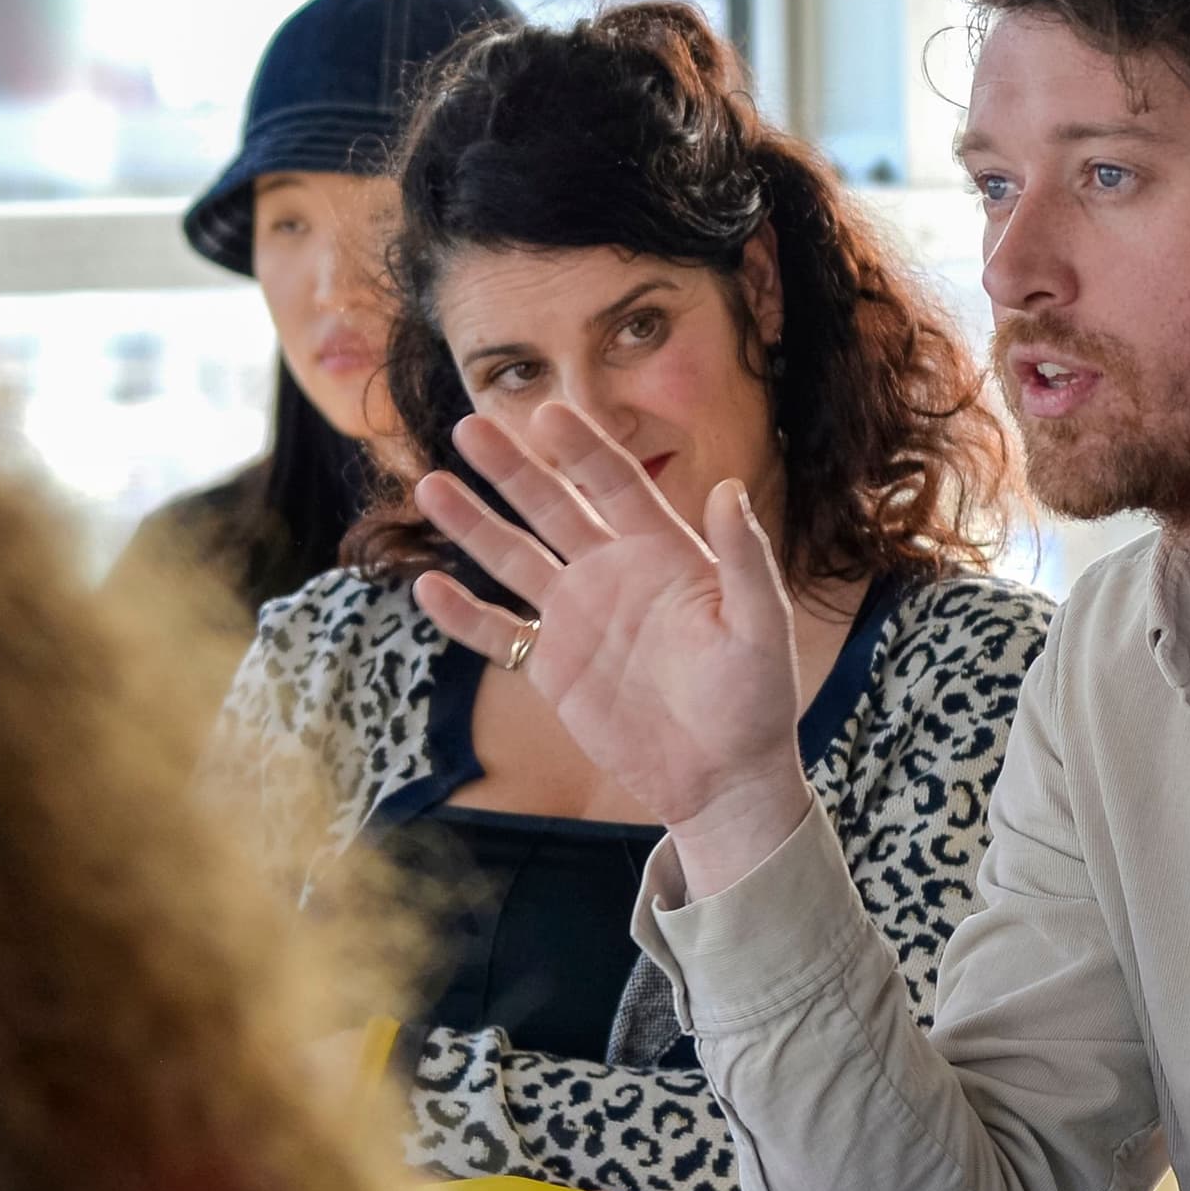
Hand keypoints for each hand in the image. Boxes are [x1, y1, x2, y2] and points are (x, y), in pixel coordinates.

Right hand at [407, 403, 814, 890]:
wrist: (725, 779)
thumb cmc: (757, 700)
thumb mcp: (762, 626)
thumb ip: (745, 560)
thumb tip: (728, 488)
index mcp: (665, 552)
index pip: (616, 485)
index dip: (582, 449)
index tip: (546, 411)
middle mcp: (614, 573)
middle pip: (553, 508)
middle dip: (513, 468)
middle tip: (471, 427)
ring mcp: (578, 619)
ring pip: (514, 559)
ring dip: (474, 526)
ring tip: (431, 486)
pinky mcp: (554, 668)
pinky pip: (499, 633)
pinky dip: (464, 614)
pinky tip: (427, 586)